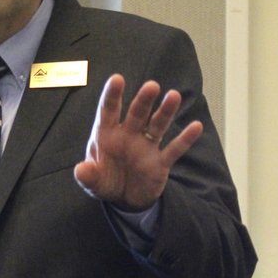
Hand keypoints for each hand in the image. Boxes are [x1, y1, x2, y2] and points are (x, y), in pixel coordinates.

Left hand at [74, 74, 202, 209]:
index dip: (112, 95)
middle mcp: (128, 135)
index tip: (117, 79)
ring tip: (173, 96)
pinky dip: (185, 139)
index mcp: (107, 134)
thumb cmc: (105, 181)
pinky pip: (174, 149)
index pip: (108, 111)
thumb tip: (81, 170)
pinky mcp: (160, 162)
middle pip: (136, 114)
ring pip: (157, 125)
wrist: (124, 199)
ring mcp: (146, 147)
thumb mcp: (92, 182)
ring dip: (165, 111)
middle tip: (152, 86)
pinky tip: (196, 126)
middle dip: (143, 100)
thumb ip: (87, 176)